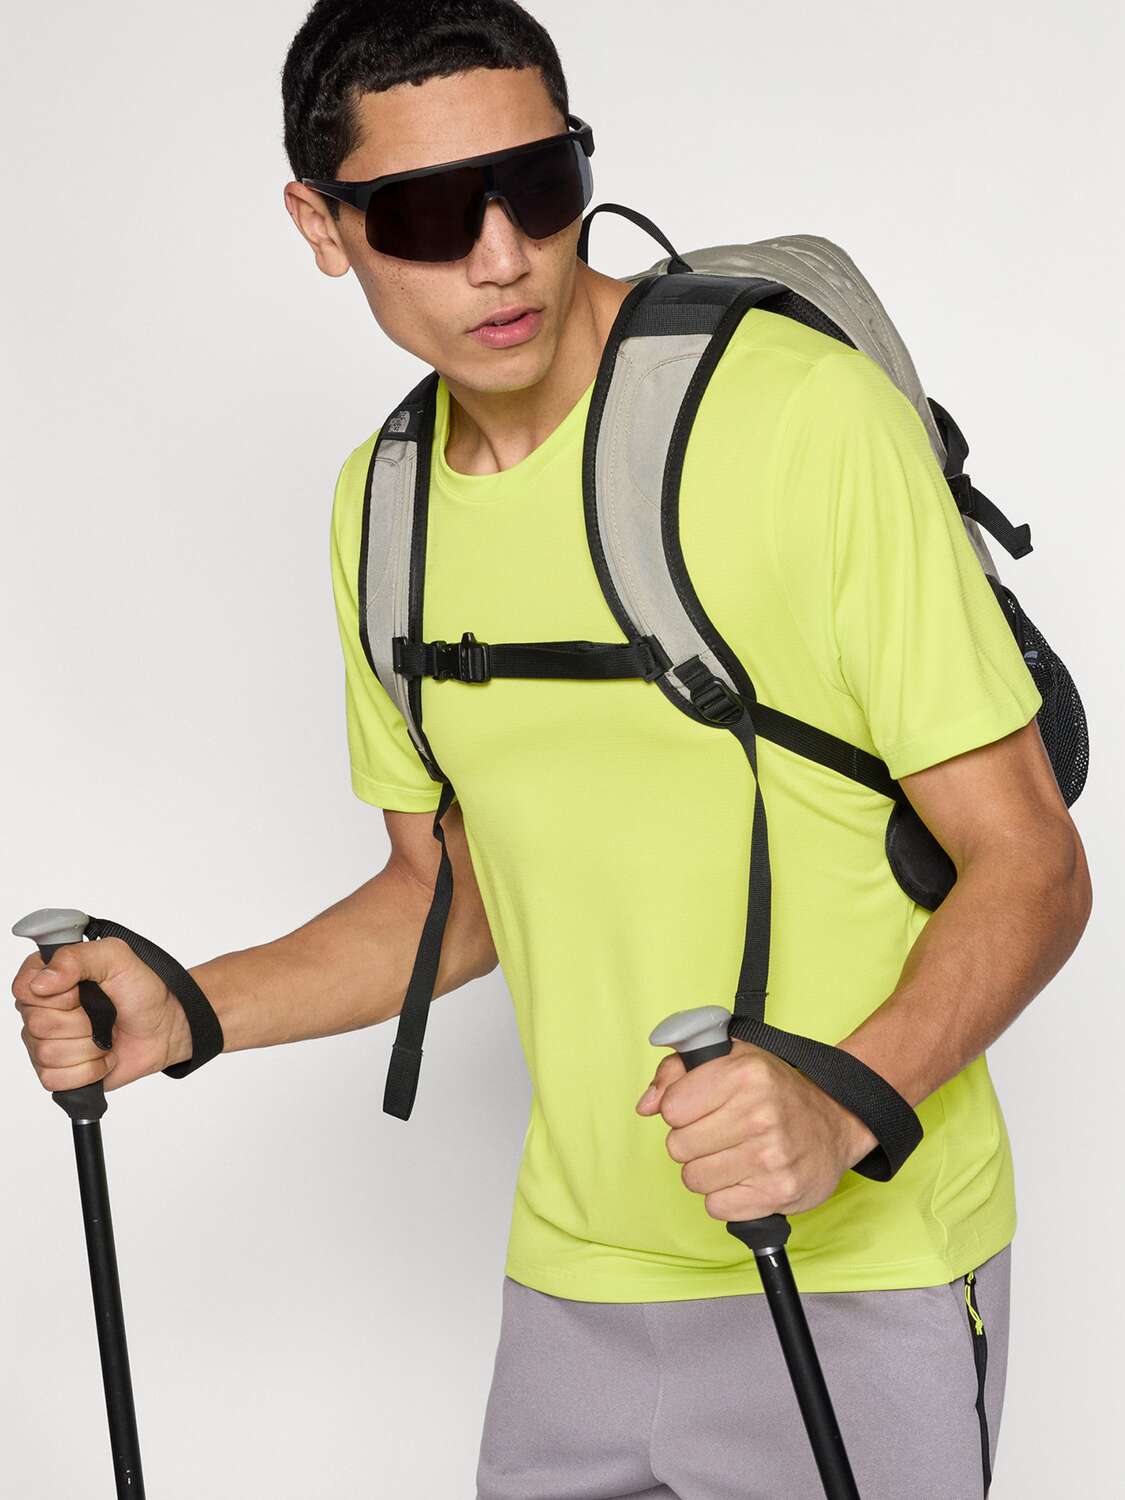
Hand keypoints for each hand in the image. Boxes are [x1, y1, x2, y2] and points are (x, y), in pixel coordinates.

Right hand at [12, 938, 190, 1093]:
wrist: (165, 1028)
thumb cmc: (141, 990)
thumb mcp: (116, 958)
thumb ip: (77, 957)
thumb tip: (42, 981)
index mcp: (48, 977)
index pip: (24, 988)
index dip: (57, 994)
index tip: (82, 991)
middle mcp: (40, 1011)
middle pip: (37, 1024)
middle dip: (81, 1021)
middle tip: (102, 1013)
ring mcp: (45, 1043)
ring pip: (47, 1053)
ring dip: (88, 1046)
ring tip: (105, 1035)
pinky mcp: (57, 1072)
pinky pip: (54, 1079)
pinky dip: (87, 1070)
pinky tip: (102, 1056)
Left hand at [635, 1038, 877, 1221]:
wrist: (836, 1121)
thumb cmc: (775, 1089)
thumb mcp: (730, 1058)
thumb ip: (677, 1071)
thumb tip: (646, 1105)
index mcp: (745, 1074)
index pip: (671, 1107)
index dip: (679, 1109)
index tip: (700, 1106)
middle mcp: (759, 1114)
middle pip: (678, 1147)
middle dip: (692, 1141)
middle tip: (720, 1132)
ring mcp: (770, 1157)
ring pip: (693, 1179)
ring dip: (706, 1170)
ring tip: (732, 1154)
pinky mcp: (778, 1194)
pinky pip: (716, 1207)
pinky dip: (725, 1196)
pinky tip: (745, 1176)